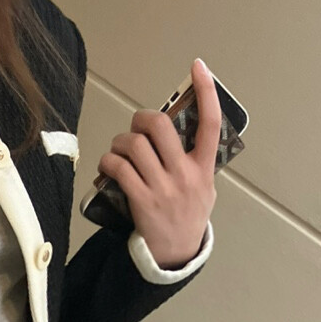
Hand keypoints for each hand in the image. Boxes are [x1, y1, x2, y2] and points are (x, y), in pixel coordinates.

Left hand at [98, 57, 219, 269]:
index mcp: (204, 167)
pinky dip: (109, 162)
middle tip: (137, 127)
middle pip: (160, 126)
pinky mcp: (141, 201)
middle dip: (142, 118)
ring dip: (121, 142)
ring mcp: (163, 189)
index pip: (211, 123)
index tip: (198, 67)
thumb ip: (195, 160)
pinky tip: (109, 166)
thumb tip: (178, 128)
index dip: (206, 91)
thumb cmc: (188, 214)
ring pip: (135, 145)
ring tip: (120, 150)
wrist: (176, 254)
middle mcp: (185, 175)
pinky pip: (119, 168)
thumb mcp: (204, 187)